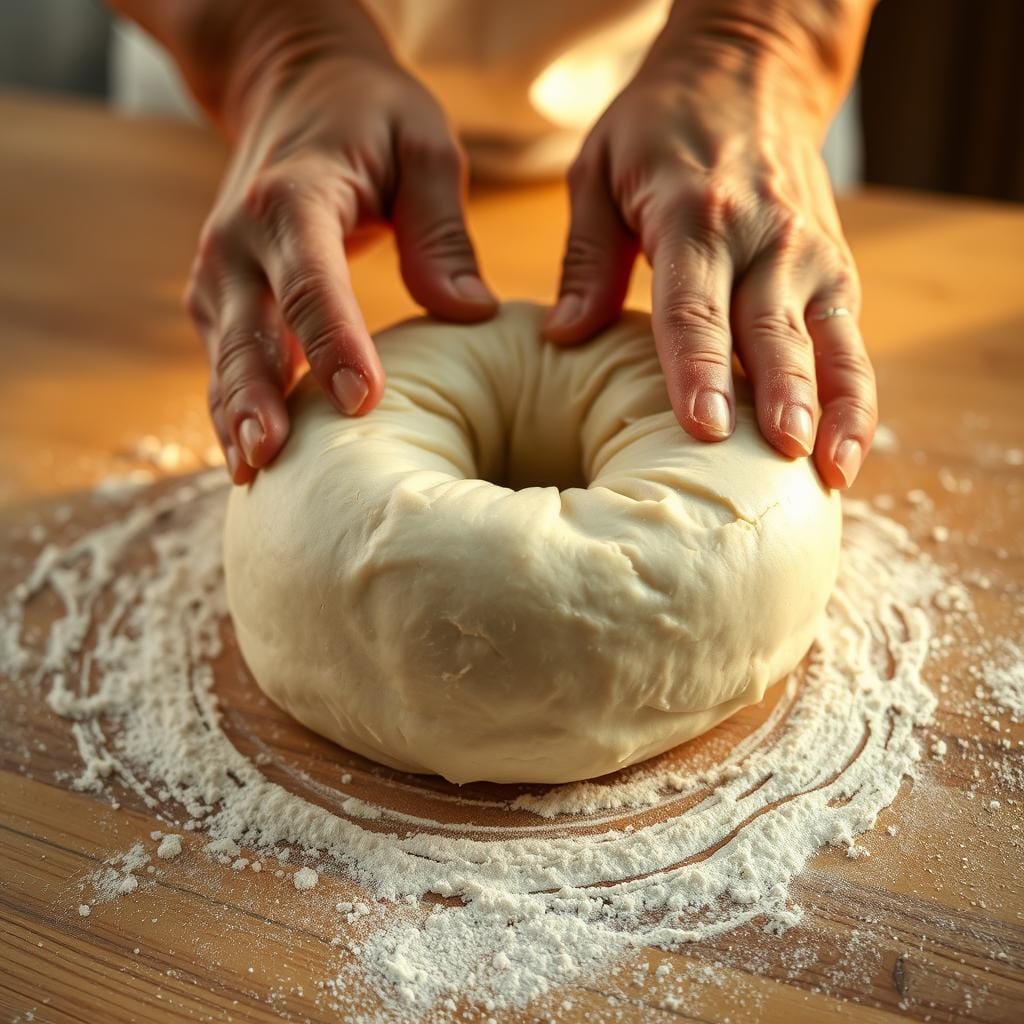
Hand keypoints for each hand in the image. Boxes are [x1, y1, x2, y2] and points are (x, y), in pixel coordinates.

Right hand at [182, 19, 495, 482]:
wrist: (295, 90)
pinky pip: (227, 363)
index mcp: (294, 199)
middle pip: (246, 332)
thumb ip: (439, 230)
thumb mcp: (423, 148)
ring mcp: (221, 275)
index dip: (334, 342)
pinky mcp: (221, 301)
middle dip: (256, 399)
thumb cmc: (371, 121)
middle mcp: (241, 240)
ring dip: (234, 417)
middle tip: (270, 461)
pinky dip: (234, 409)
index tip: (360, 401)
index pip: (312, 280)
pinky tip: (253, 461)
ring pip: (225, 358)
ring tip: (251, 479)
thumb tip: (468, 314)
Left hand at [545, 27, 875, 488]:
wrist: (751, 70)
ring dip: (837, 408)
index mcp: (696, 216)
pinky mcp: (836, 269)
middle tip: (782, 459)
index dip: (699, 371)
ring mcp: (811, 254)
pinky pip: (849, 341)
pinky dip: (854, 396)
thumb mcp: (599, 172)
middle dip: (781, 398)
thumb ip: (586, 259)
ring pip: (832, 343)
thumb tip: (563, 336)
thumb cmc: (660, 127)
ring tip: (832, 472)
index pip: (695, 308)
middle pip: (773, 333)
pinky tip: (845, 447)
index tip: (705, 429)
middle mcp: (766, 237)